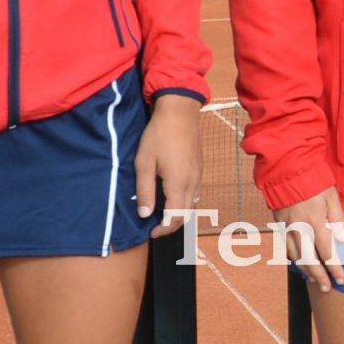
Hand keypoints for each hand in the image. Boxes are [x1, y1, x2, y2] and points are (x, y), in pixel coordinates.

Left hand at [134, 94, 202, 236]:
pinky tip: (172, 196)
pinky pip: (194, 193)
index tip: (151, 232)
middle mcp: (192, 183)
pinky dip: (184, 202)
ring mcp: (198, 176)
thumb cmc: (158, 135)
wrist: (179, 111)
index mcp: (178, 184)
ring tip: (162, 213)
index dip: (163, 230)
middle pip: (186, 215)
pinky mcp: (199, 169)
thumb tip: (144, 214)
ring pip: (192, 205)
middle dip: (171, 225)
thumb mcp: (144, 163)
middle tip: (155, 226)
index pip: (175, 218)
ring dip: (179, 214)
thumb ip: (145, 191)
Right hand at [272, 188, 343, 292]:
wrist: (286, 170)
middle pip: (309, 259)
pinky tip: (301, 264)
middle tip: (327, 288)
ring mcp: (287, 228)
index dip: (334, 267)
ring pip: (296, 256)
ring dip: (306, 271)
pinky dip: (294, 259)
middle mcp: (299, 228)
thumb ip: (339, 218)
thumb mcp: (332, 196)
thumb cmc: (313, 181)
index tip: (341, 279)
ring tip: (315, 280)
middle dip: (319, 276)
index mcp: (315, 221)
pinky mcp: (279, 225)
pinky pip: (286, 248)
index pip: (327, 251)